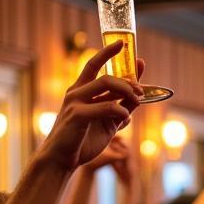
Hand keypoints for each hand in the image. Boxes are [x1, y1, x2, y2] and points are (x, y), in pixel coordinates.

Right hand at [40, 42, 143, 170]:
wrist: (62, 160)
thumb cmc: (81, 141)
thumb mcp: (106, 124)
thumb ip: (120, 110)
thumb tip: (137, 100)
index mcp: (80, 91)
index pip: (94, 65)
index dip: (107, 52)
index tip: (122, 44)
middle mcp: (76, 92)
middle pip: (106, 75)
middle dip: (128, 81)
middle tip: (141, 90)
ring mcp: (75, 102)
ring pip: (106, 83)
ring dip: (127, 91)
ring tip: (138, 100)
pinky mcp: (77, 115)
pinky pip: (106, 107)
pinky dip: (120, 110)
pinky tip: (126, 118)